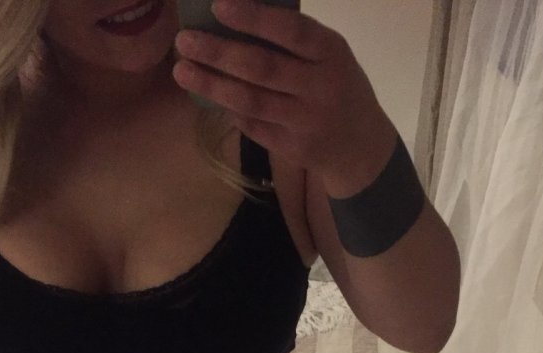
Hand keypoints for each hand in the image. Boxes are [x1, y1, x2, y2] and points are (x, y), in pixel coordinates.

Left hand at [173, 0, 398, 196]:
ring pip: (251, 101)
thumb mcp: (328, 56)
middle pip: (262, 68)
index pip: (291, 31)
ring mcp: (306, 122)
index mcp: (331, 53)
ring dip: (212, 84)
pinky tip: (209, 94)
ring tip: (183, 70)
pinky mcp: (292, 148)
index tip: (217, 6)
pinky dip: (228, 107)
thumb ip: (294, 41)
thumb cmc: (337, 86)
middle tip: (185, 41)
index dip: (253, 18)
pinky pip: (252, 124)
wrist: (360, 146)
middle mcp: (320, 88)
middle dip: (218, 52)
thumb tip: (235, 19)